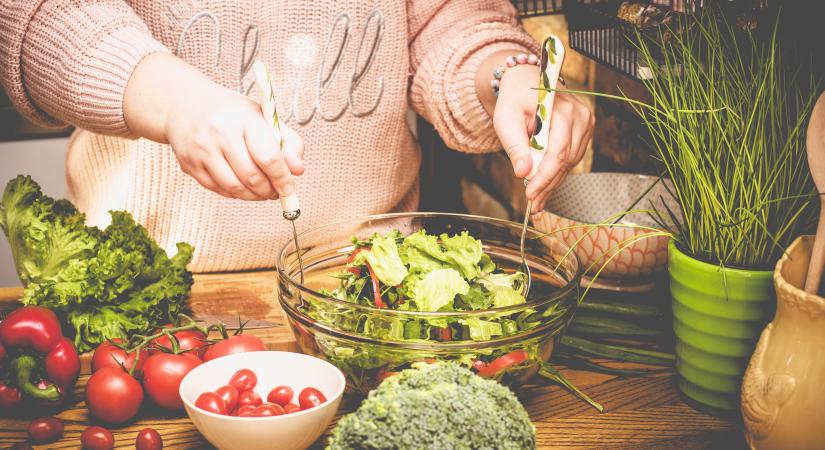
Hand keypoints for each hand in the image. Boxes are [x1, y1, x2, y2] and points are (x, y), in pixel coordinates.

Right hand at [165, 84, 303, 199]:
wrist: (184, 104)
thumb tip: (298, 170)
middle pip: (252, 177)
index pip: (269, 158)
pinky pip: (219, 190)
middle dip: (269, 190)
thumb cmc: (230, 112)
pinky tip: (242, 185)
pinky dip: (235, 193)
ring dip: (254, 196)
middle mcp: (220, 134)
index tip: (289, 187)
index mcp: (243, 119)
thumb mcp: (262, 117)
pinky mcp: (190, 165)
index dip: (283, 178)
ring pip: (235, 188)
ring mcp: (202, 151)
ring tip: (261, 191)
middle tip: (277, 191)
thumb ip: (287, 142)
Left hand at [493, 63, 593, 211]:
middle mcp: (580, 115)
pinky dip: (557, 173)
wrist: (526, 84)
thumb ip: (515, 145)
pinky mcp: (584, 131)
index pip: (557, 151)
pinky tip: (545, 185)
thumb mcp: (506, 120)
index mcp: (561, 108)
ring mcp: (585, 123)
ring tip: (537, 198)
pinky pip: (572, 158)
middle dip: (547, 184)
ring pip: (570, 163)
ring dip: (553, 182)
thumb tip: (522, 172)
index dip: (544, 176)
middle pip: (565, 160)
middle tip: (533, 203)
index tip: (530, 194)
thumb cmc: (515, 100)